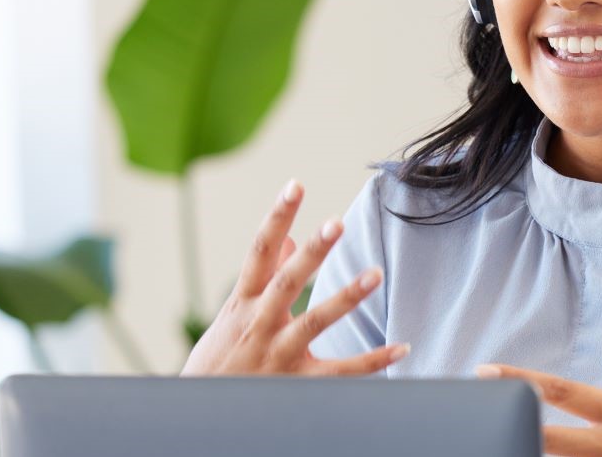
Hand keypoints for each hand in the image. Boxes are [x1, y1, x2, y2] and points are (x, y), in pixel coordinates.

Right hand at [180, 180, 408, 375]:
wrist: (200, 415)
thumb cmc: (219, 361)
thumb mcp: (233, 315)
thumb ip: (263, 278)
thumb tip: (289, 240)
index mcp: (244, 303)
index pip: (260, 251)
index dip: (277, 217)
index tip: (295, 185)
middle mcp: (260, 323)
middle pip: (287, 281)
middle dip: (311, 253)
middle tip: (336, 223)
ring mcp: (279, 353)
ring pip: (315, 322)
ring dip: (346, 297)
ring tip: (375, 274)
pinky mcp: (298, 382)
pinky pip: (341, 370)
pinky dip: (373, 360)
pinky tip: (402, 347)